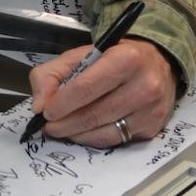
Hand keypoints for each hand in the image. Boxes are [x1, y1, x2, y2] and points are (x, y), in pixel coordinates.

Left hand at [28, 39, 176, 147]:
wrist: (157, 64)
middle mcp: (145, 85)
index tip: (45, 112)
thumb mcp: (81, 54)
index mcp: (126, 59)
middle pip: (94, 114)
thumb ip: (51, 74)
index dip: (62, 103)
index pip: (86, 87)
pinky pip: (114, 141)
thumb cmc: (114, 58)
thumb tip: (39, 105)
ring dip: (76, 135)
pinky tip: (83, 132)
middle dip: (64, 124)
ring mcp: (151, 110)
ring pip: (103, 133)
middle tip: (48, 126)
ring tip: (62, 130)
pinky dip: (93, 139)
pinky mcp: (152, 128)